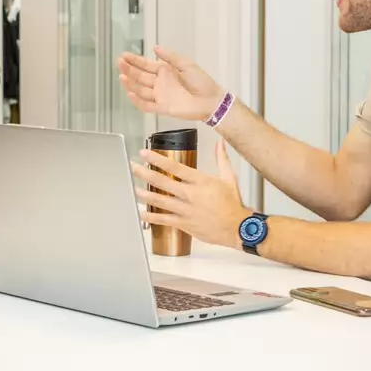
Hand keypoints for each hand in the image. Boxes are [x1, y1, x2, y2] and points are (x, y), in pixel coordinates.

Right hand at [117, 47, 222, 121]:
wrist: (211, 100)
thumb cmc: (201, 82)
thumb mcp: (186, 64)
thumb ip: (170, 56)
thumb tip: (155, 47)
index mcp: (165, 72)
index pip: (146, 65)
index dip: (135, 60)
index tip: (124, 55)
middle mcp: (160, 84)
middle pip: (140, 76)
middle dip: (129, 69)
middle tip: (119, 62)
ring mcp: (160, 96)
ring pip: (140, 90)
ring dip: (130, 83)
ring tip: (121, 76)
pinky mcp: (162, 108)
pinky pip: (146, 106)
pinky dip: (137, 101)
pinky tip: (130, 93)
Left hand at [131, 139, 248, 249]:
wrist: (238, 227)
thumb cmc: (233, 204)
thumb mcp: (229, 178)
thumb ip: (221, 159)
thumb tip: (220, 143)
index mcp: (201, 181)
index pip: (175, 167)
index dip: (157, 159)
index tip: (144, 153)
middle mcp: (191, 195)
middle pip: (163, 182)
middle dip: (144, 173)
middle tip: (132, 167)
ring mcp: (186, 210)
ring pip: (160, 201)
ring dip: (144, 194)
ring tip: (132, 188)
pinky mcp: (185, 224)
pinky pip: (164, 220)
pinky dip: (151, 217)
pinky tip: (141, 213)